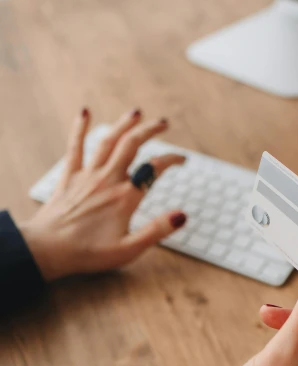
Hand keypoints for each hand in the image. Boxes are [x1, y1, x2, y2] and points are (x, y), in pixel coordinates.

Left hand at [20, 108, 186, 280]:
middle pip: (132, 145)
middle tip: (163, 123)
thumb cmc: (88, 253)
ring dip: (123, 124)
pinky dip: (79, 128)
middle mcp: (108, 180)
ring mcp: (88, 176)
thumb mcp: (128, 249)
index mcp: (126, 198)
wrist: (47, 250)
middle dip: (150, 130)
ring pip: (108, 141)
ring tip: (136, 113)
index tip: (182, 159)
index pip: (154, 169)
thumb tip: (182, 215)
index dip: (171, 160)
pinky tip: (84, 112)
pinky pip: (75, 147)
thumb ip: (156, 231)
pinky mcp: (70, 177)